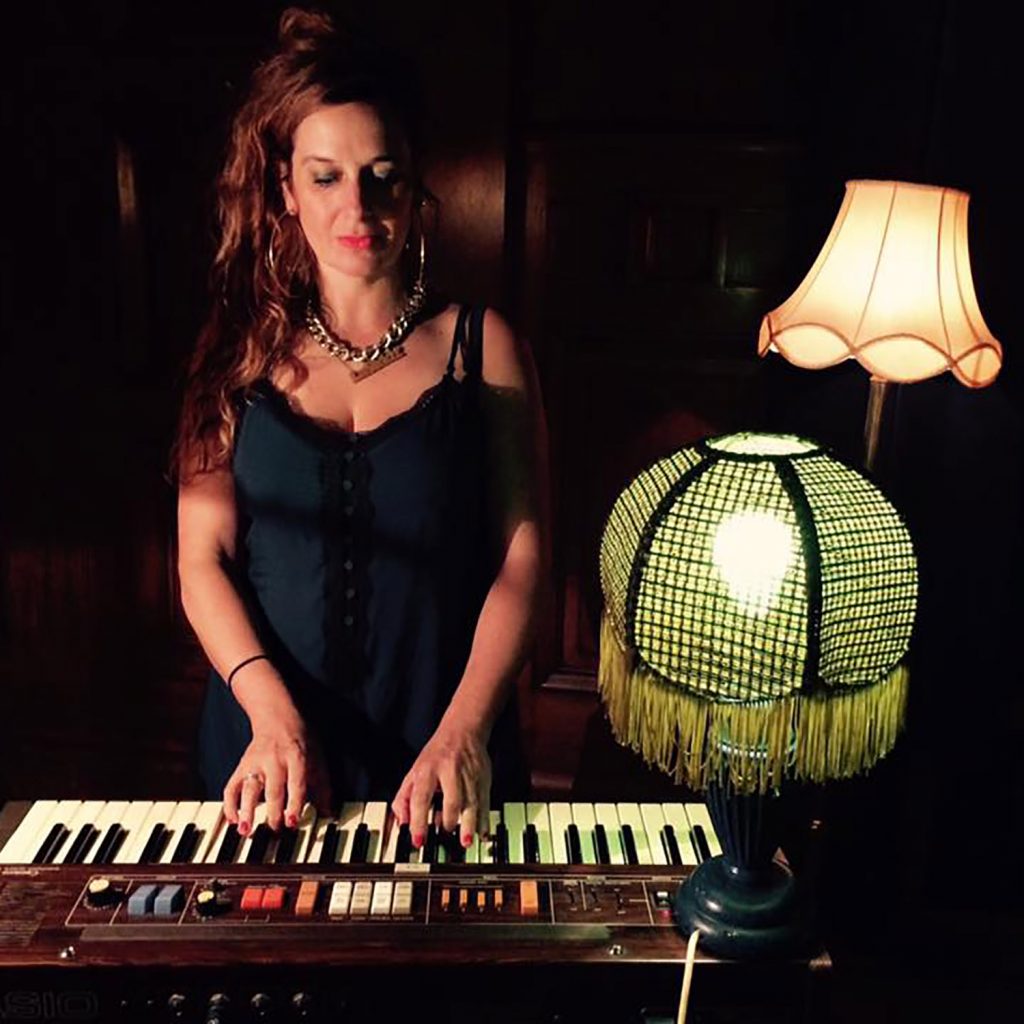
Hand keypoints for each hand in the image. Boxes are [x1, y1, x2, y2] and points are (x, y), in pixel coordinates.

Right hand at [223, 710, 330, 833]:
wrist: (277, 717)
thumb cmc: (300, 740)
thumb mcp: (317, 758)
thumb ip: (322, 787)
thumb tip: (328, 814)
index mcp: (297, 757)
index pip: (296, 783)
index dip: (294, 803)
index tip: (292, 822)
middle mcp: (275, 760)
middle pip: (273, 790)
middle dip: (273, 813)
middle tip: (275, 832)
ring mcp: (255, 764)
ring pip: (249, 788)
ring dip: (246, 811)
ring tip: (246, 831)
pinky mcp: (242, 766)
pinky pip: (231, 787)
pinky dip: (230, 804)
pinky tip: (233, 819)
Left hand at [391, 723, 490, 848]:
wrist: (463, 730)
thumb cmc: (437, 754)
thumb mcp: (414, 771)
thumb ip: (404, 798)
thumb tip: (401, 822)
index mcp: (428, 770)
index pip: (421, 798)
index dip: (418, 821)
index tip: (418, 840)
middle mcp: (450, 772)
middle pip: (451, 800)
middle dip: (448, 822)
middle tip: (443, 837)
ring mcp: (469, 775)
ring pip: (471, 803)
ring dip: (469, 825)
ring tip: (465, 842)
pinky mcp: (483, 779)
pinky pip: (485, 802)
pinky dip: (484, 820)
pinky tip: (482, 833)